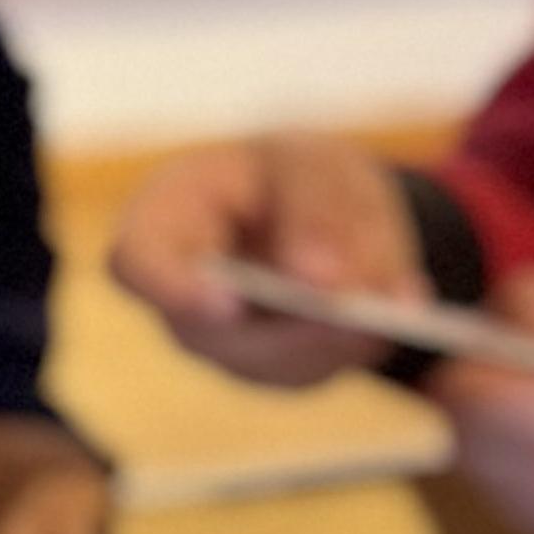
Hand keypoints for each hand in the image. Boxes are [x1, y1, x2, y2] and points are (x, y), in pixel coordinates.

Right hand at [105, 132, 422, 384]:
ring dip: (336, 339)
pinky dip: (360, 345)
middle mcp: (180, 297)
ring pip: (273, 364)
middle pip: (214, 334)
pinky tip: (398, 316)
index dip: (173, 290)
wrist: (322, 208)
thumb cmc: (293, 174)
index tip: (229, 302)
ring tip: (394, 308)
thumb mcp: (311, 162)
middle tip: (353, 314)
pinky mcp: (276, 370)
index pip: (134, 264)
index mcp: (165, 221)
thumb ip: (315, 208)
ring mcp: (224, 345)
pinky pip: (315, 372)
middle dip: (290, 327)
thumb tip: (320, 284)